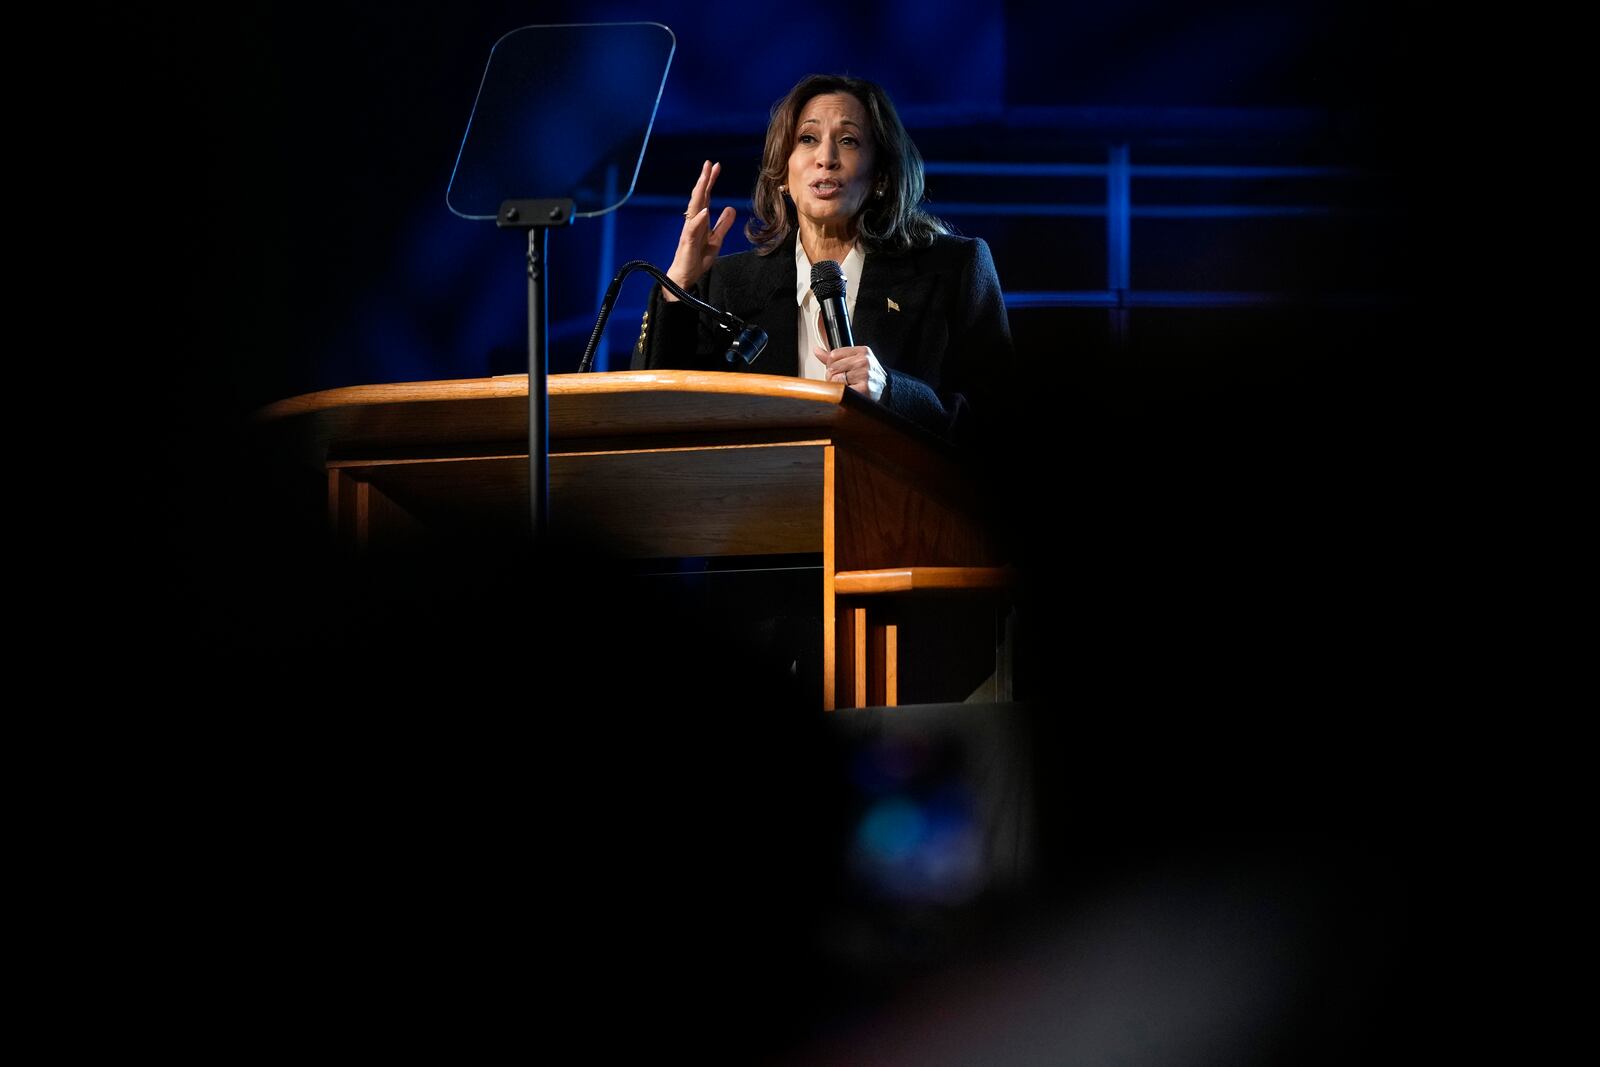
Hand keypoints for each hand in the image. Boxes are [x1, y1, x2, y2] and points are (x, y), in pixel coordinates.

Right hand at [663, 160, 736, 301]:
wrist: (684, 278)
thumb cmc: (696, 259)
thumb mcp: (716, 240)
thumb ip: (723, 225)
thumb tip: (730, 208)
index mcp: (699, 221)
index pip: (705, 197)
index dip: (710, 182)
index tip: (716, 166)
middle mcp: (692, 222)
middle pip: (698, 198)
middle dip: (703, 181)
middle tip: (709, 164)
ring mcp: (688, 231)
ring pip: (693, 209)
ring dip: (699, 194)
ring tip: (705, 179)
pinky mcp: (686, 243)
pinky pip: (692, 230)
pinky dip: (698, 220)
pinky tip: (705, 210)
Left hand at [813, 343, 885, 399]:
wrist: (886, 390)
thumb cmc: (868, 376)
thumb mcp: (855, 361)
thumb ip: (835, 357)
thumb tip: (817, 350)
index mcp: (862, 351)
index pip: (833, 355)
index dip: (832, 365)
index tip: (840, 370)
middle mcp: (864, 361)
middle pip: (832, 368)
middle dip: (833, 377)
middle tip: (844, 381)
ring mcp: (864, 374)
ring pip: (835, 380)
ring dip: (837, 387)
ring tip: (848, 387)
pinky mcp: (864, 388)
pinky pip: (841, 390)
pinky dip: (841, 394)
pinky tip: (849, 393)